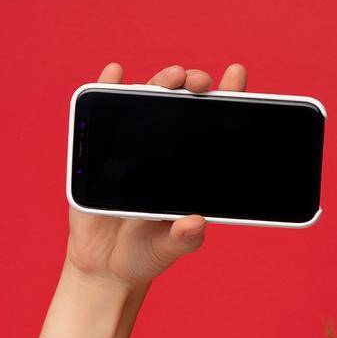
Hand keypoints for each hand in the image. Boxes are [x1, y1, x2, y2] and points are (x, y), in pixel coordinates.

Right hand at [65, 61, 249, 289]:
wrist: (105, 265)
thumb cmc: (145, 253)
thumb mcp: (169, 247)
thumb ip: (184, 237)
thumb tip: (196, 222)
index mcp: (189, 169)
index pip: (212, 127)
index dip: (227, 100)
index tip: (237, 75)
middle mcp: (163, 151)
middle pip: (180, 106)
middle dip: (192, 86)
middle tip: (200, 81)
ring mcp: (132, 146)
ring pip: (147, 103)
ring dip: (159, 82)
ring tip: (173, 75)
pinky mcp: (99, 149)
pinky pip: (102, 112)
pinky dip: (107, 87)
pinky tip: (115, 73)